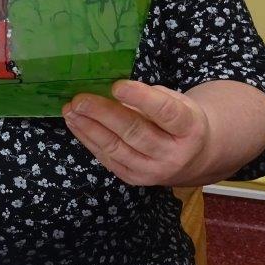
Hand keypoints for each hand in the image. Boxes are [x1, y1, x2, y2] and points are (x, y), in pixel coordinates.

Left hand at [62, 80, 211, 185]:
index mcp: (190, 128)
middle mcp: (173, 154)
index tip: (117, 86)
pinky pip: (107, 159)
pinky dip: (89, 140)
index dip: (141, 98)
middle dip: (103, 114)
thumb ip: (150, 97)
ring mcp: (152, 171)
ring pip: (116, 148)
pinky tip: (76, 124)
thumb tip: (110, 90)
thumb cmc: (180, 122)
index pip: (166, 112)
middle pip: (135, 132)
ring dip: (89, 128)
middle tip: (80, 99)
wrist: (193, 158)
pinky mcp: (134, 179)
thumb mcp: (177, 102)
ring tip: (71, 110)